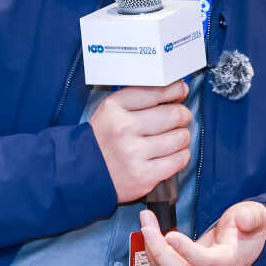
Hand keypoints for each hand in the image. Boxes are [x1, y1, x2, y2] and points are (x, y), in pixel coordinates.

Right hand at [91, 80, 192, 202]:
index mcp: (114, 108)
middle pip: (174, 114)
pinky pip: (179, 160)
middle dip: (182, 115)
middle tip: (179, 118)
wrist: (83, 173)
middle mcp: (123, 129)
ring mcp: (133, 153)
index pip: (156, 91)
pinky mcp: (143, 176)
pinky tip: (172, 153)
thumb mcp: (112, 110)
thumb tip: (179, 90)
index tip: (180, 92)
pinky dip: (181, 155)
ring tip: (174, 138)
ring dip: (182, 137)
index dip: (175, 90)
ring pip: (180, 137)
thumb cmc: (103, 140)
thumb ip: (142, 97)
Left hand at [138, 200, 265, 265]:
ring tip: (146, 223)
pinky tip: (148, 235)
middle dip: (158, 250)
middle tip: (147, 226)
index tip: (170, 235)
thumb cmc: (247, 230)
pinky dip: (152, 255)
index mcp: (229, 263)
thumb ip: (252, 217)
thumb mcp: (256, 217)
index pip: (206, 262)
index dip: (187, 251)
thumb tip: (244, 219)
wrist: (243, 247)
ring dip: (151, 250)